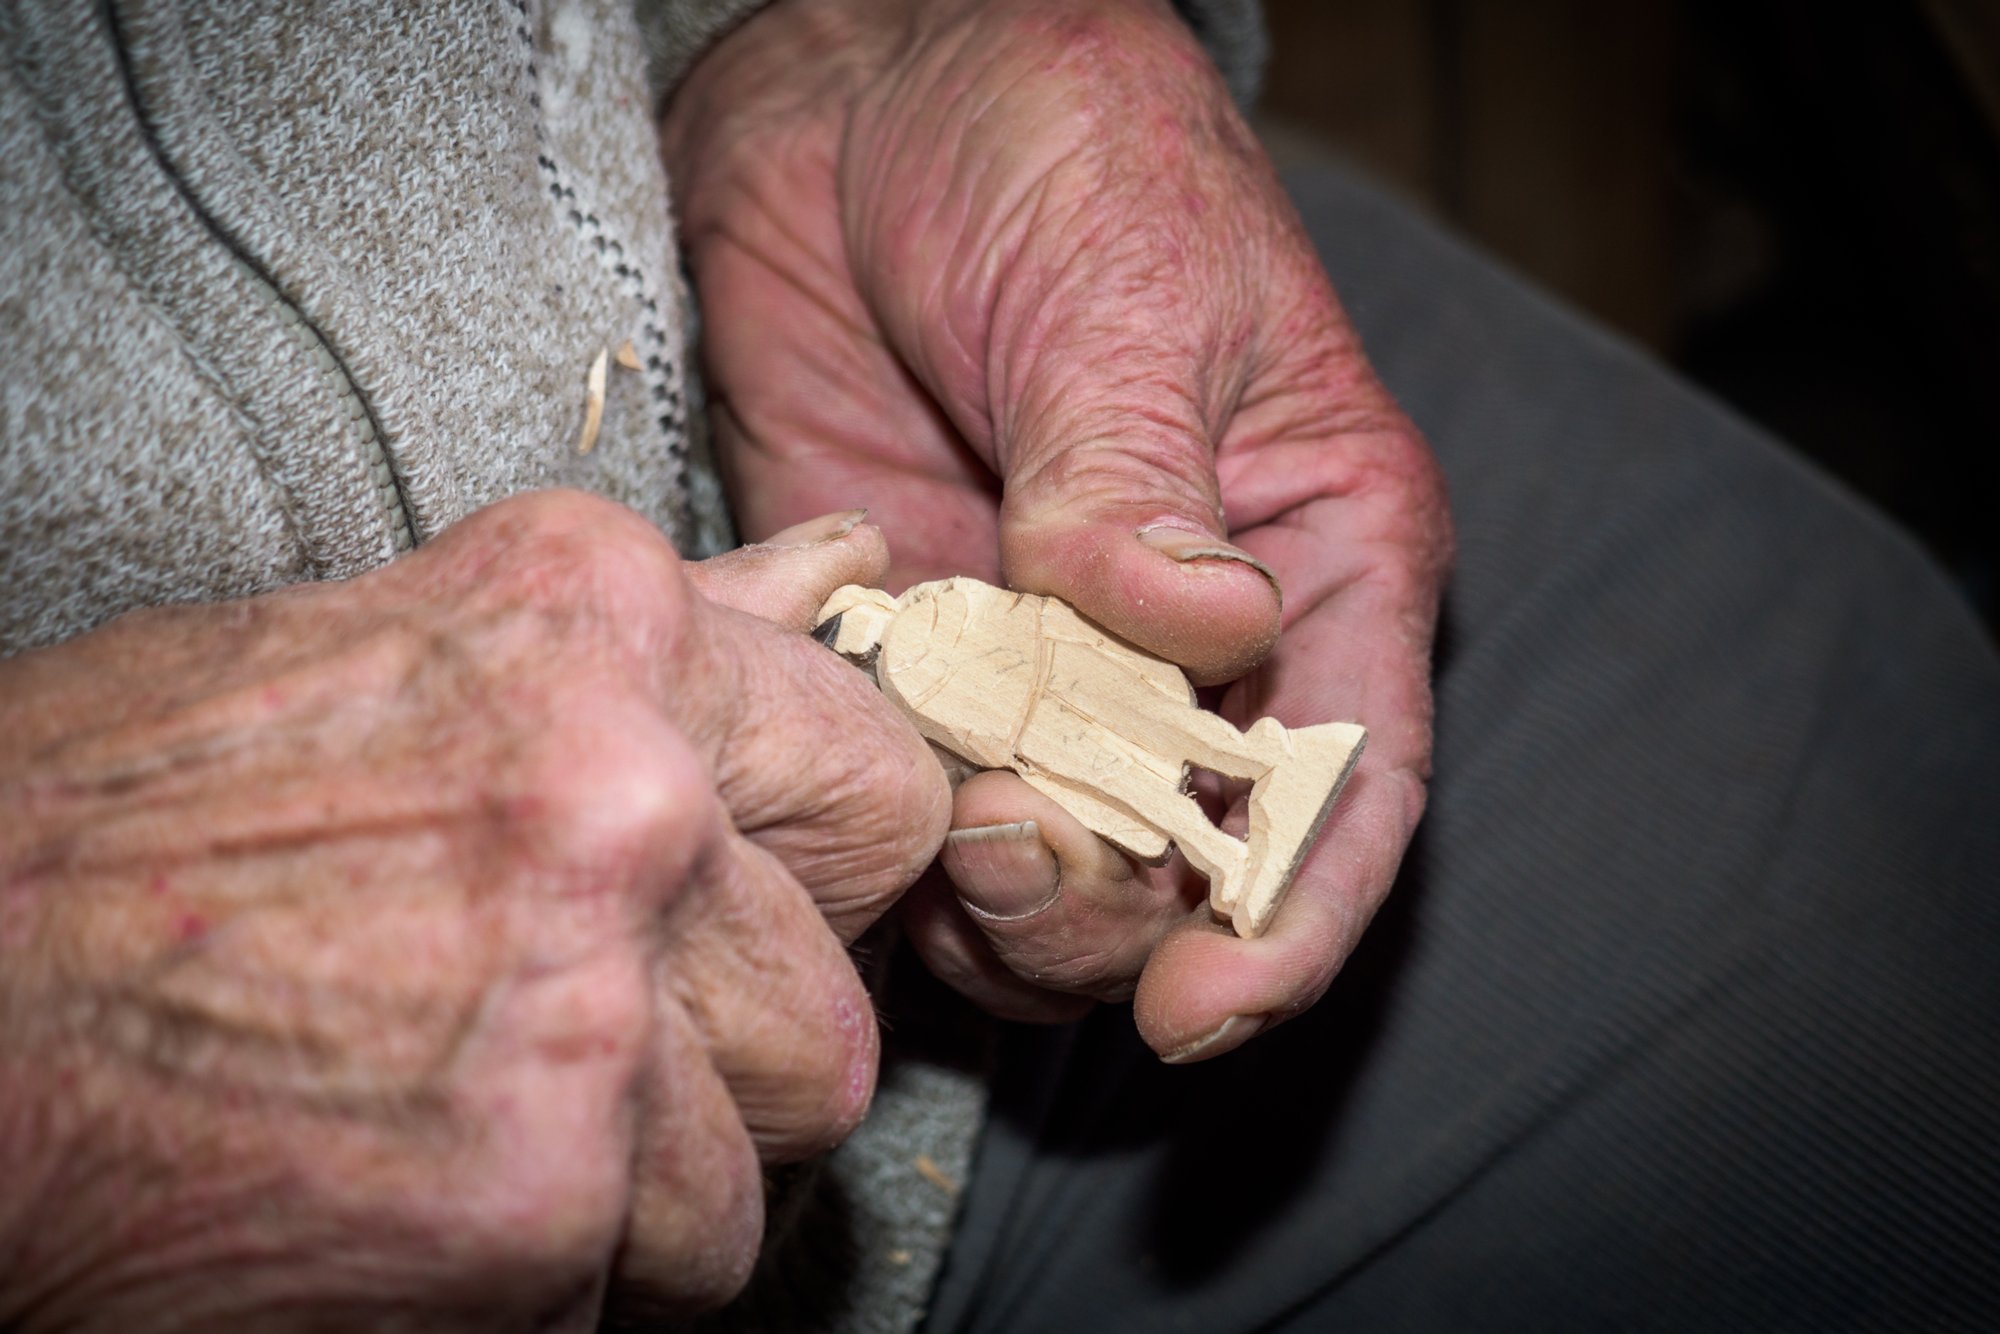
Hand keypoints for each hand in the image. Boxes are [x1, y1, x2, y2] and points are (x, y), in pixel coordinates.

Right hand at [0, 492, 948, 1328]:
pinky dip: (545, 1278)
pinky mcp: (535, 1197)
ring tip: (456, 1122)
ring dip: (634, 1183)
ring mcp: (587, 1001)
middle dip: (726, 1053)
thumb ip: (661, 643)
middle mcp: (620, 794)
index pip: (879, 780)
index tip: (733, 911)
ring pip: (752, 1167)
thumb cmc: (114, 840)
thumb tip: (845, 574)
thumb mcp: (390, 660)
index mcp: (595, 626)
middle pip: (835, 999)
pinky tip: (403, 1198)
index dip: (814, 877)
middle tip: (566, 1039)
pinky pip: (644, 1281)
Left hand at [663, 0, 1449, 1058]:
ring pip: (1040, 874)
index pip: (1347, 787)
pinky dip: (876, 834)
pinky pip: (904, 802)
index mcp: (1314, 557)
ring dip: (984, 897)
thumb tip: (1199, 636)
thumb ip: (1142, 483)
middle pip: (1184, 871)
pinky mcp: (907, 652)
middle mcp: (1187, 645)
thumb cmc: (1055, 147)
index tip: (1205, 1013)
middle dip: (1111, 916)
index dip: (1289, 924)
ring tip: (921, 824)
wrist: (862, 94)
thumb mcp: (1127, 296)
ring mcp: (1036, 661)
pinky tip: (837, 774)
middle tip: (1007, 863)